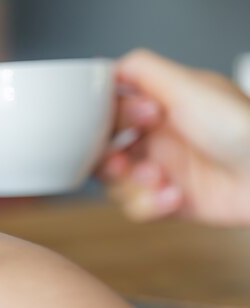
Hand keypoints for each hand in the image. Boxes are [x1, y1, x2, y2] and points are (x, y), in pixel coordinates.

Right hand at [101, 49, 249, 224]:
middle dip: (108, 159)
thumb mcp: (189, 87)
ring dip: (132, 185)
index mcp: (158, 105)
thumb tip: (105, 69)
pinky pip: (136, 207)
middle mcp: (156, 137)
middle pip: (102, 151)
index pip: (110, 111)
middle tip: (123, 161)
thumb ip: (142, 70)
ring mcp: (160, 170)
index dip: (112, 119)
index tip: (138, 120)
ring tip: (159, 179)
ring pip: (114, 183)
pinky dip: (150, 205)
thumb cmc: (242, 129)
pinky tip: (176, 197)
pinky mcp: (167, 201)